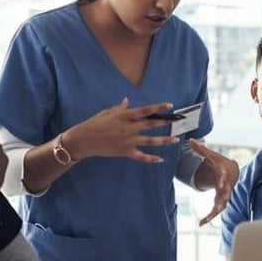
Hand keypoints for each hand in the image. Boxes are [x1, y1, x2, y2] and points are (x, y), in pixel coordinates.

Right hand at [63, 98, 179, 162]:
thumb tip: (127, 101)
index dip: (158, 108)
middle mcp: (128, 128)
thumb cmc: (93, 124)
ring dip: (164, 141)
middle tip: (178, 121)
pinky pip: (141, 156)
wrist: (83, 140)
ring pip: (150, 141)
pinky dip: (151, 159)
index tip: (170, 106)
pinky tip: (160, 159)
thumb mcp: (106, 113)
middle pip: (151, 125)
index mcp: (124, 116)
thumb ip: (120, 108)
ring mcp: (128, 141)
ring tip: (175, 140)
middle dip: (166, 123)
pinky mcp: (125, 152)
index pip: (145, 110)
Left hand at [190, 139, 238, 225]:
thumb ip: (201, 150)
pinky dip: (209, 217)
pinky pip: (216, 211)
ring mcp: (224, 195)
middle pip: (225, 195)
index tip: (220, 185)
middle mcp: (226, 187)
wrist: (231, 171)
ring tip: (204, 221)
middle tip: (217, 208)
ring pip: (221, 207)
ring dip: (213, 214)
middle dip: (221, 201)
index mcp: (223, 174)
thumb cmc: (220, 163)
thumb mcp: (211, 155)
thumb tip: (190, 141)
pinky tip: (201, 223)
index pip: (224, 178)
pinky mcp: (221, 202)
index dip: (223, 182)